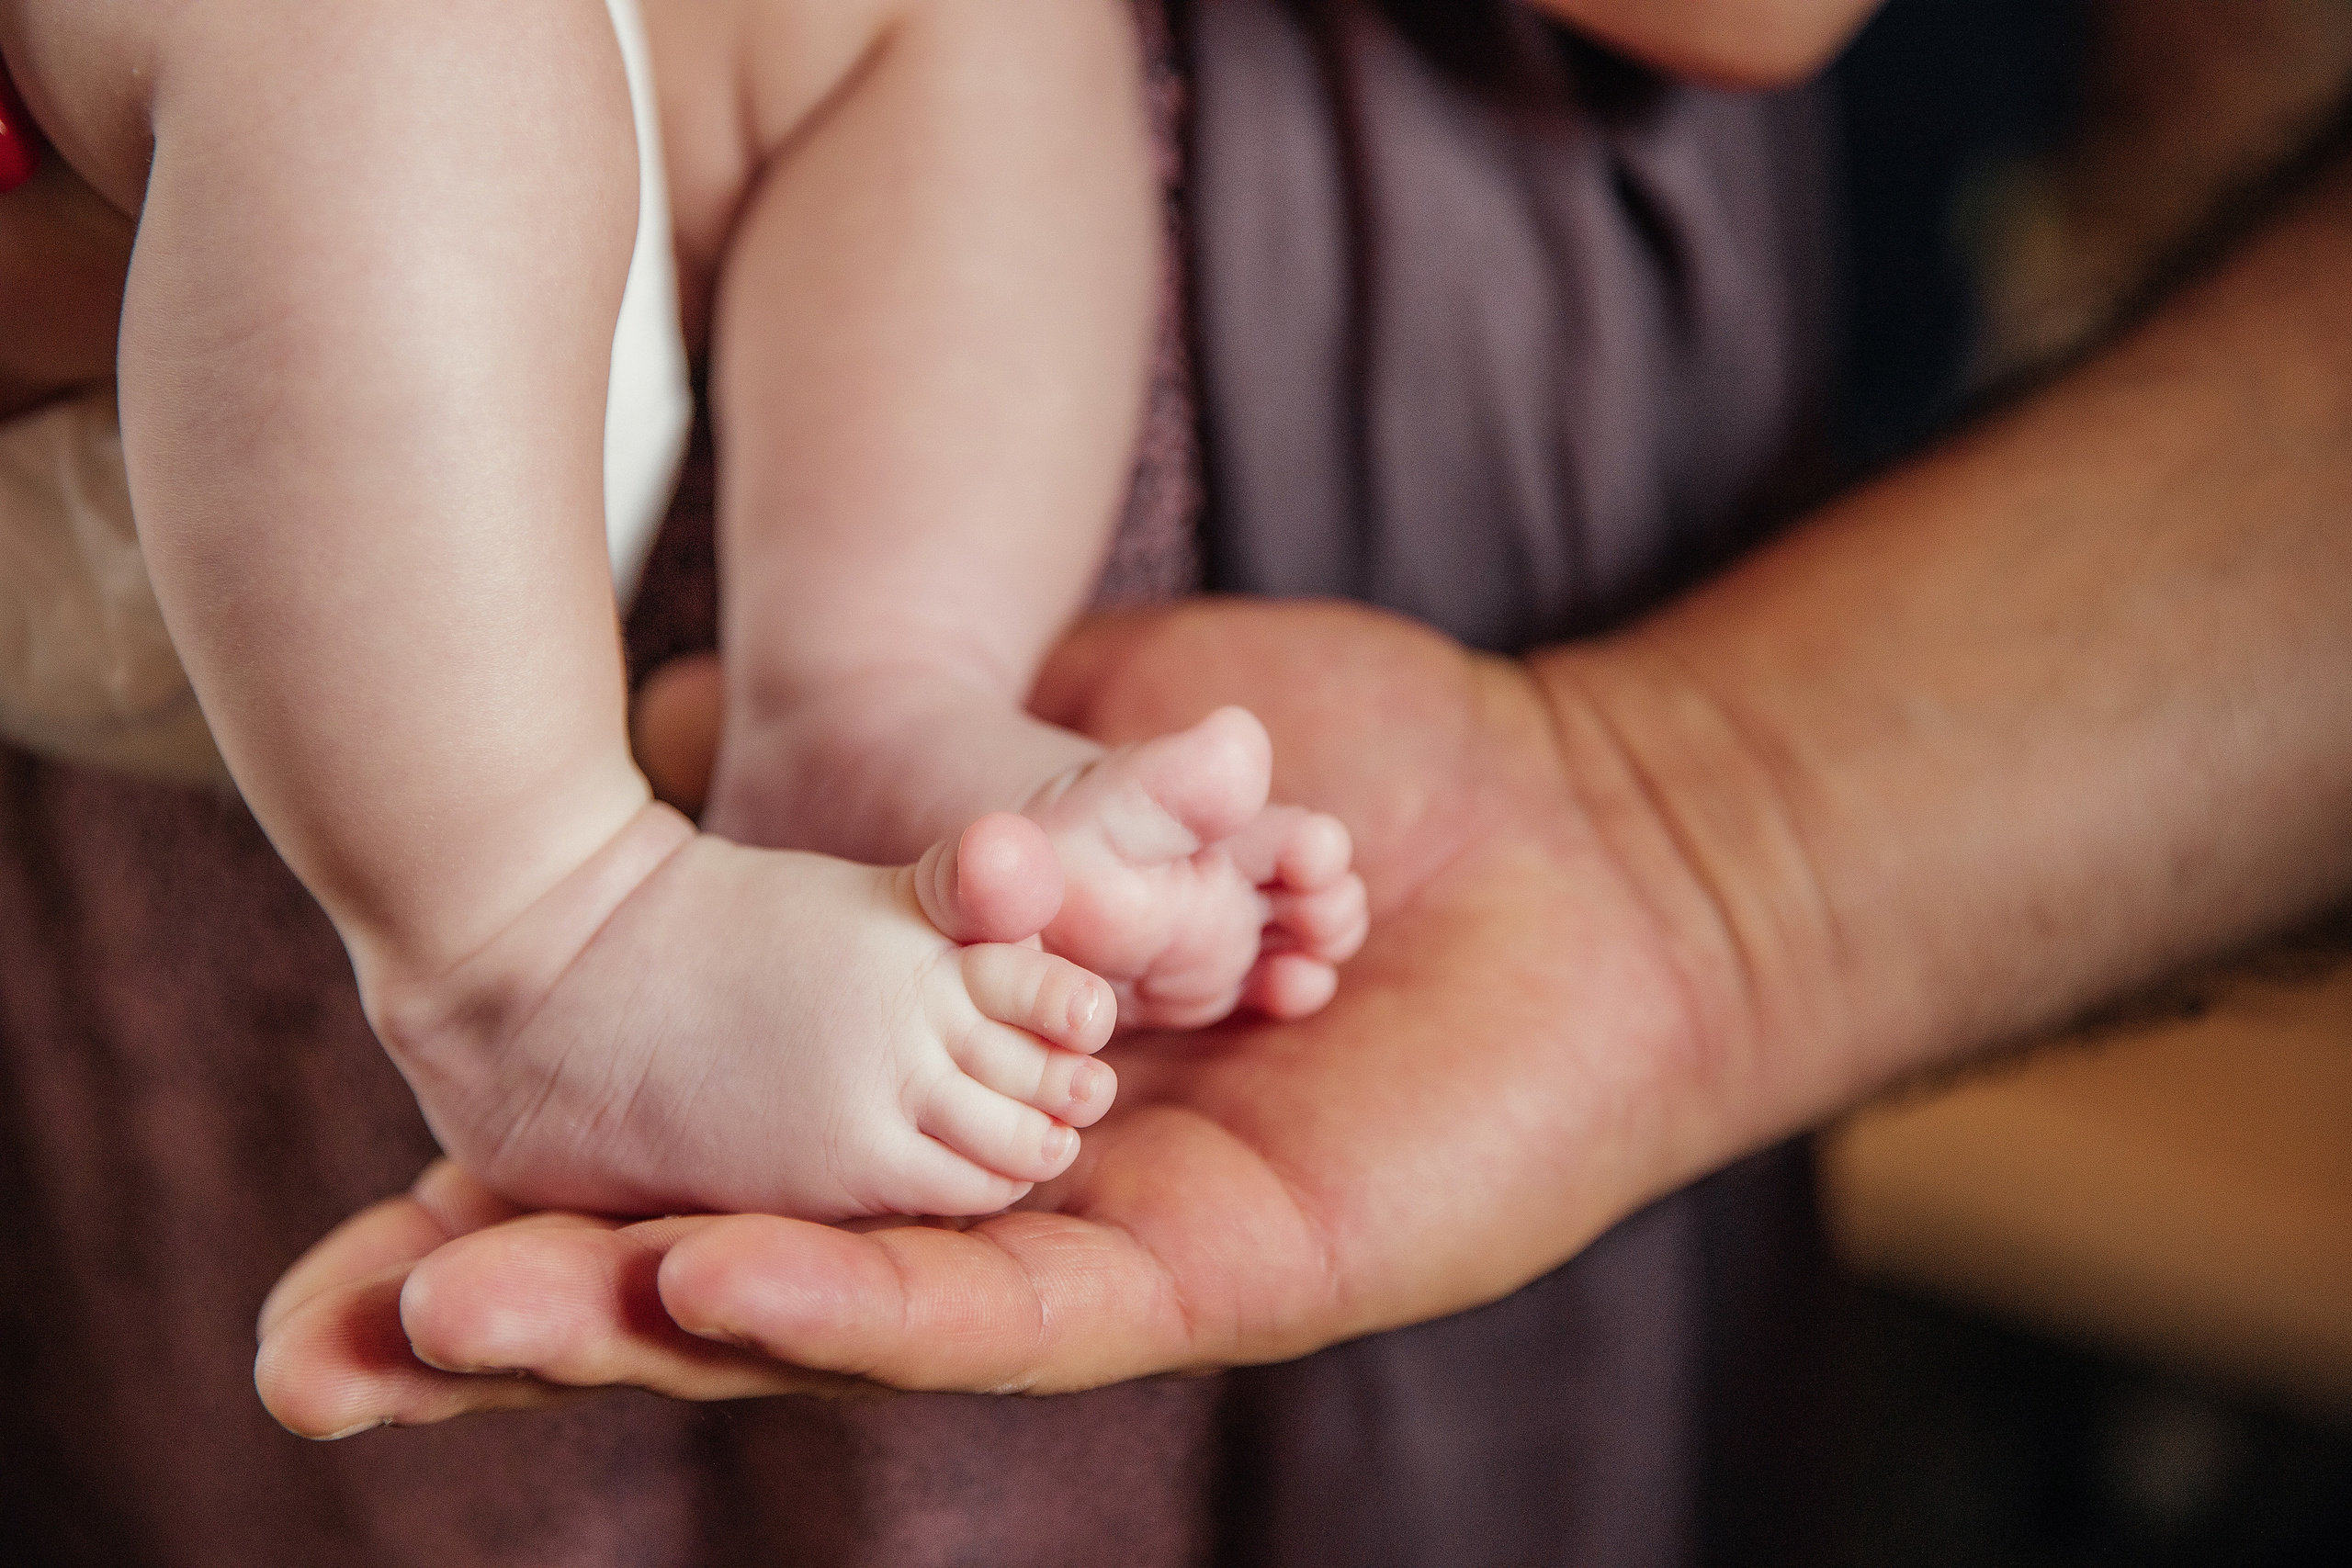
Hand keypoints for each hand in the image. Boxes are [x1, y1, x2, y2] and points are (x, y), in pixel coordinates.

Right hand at [257, 599, 1732, 1432]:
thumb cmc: (1336, 787)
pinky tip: (714, 1286)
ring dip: (638, 1324)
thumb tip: (673, 720)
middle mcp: (971, 1197)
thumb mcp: (1066, 755)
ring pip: (827, 1324)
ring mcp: (1072, 1256)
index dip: (511, 1208)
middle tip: (317, 1346)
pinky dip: (857, 1300)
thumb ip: (887, 780)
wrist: (1566, 838)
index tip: (333, 1250)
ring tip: (454, 1320)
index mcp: (921, 1083)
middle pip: (713, 1279)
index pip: (684, 1162)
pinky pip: (1004, 1309)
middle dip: (526, 1311)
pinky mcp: (1190, 1282)